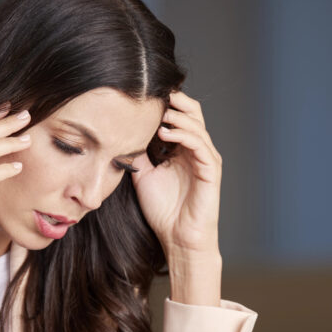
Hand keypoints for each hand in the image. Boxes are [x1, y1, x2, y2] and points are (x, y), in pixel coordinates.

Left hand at [132, 91, 221, 259]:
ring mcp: (206, 159)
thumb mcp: (142, 175)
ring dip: (178, 116)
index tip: (144, 95)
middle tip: (157, 92)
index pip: (179, 116)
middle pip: (193, 113)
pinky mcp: (211, 170)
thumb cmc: (163, 211)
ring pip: (197, 126)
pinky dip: (184, 135)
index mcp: (183, 149)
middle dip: (177, 100)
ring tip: (160, 112)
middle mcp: (197, 150)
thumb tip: (121, 134)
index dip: (166, 103)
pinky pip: (200, 145)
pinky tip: (165, 132)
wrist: (177, 238)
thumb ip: (137, 154)